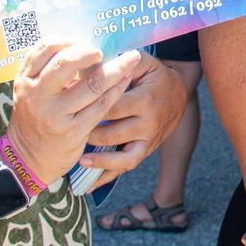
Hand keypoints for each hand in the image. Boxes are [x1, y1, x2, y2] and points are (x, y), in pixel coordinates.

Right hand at [4, 43, 141, 185]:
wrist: (27, 158)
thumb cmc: (34, 118)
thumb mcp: (29, 92)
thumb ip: (46, 70)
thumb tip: (80, 45)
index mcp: (25, 80)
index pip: (45, 48)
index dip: (68, 40)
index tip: (83, 41)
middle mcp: (38, 95)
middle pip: (66, 63)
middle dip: (90, 52)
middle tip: (102, 51)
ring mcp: (56, 114)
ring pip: (92, 85)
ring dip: (116, 68)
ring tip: (131, 58)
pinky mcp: (74, 131)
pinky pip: (102, 105)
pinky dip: (117, 89)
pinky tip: (127, 79)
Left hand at [77, 52, 188, 184]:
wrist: (179, 95)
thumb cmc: (154, 75)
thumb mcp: (143, 62)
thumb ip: (120, 61)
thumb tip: (89, 62)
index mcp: (145, 99)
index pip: (111, 106)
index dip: (88, 106)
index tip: (67, 105)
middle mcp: (148, 123)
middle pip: (112, 133)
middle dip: (87, 132)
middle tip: (66, 128)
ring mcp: (148, 141)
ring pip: (121, 157)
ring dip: (98, 159)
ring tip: (78, 157)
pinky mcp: (145, 151)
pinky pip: (126, 168)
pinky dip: (107, 176)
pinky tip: (87, 184)